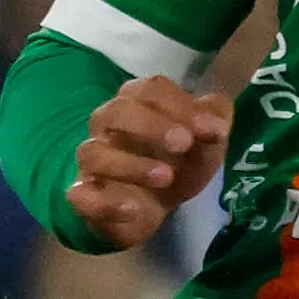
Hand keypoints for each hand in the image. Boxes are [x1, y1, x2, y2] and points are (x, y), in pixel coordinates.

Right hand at [69, 75, 232, 249]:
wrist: (147, 209)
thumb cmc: (174, 162)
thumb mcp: (203, 144)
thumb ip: (214, 124)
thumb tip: (218, 119)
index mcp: (137, 104)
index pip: (150, 90)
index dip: (181, 105)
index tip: (211, 128)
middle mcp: (107, 126)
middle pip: (117, 111)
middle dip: (152, 125)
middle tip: (184, 143)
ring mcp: (92, 161)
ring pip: (93, 152)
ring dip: (130, 164)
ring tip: (166, 177)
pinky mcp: (84, 196)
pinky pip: (81, 195)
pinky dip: (105, 202)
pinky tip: (133, 209)